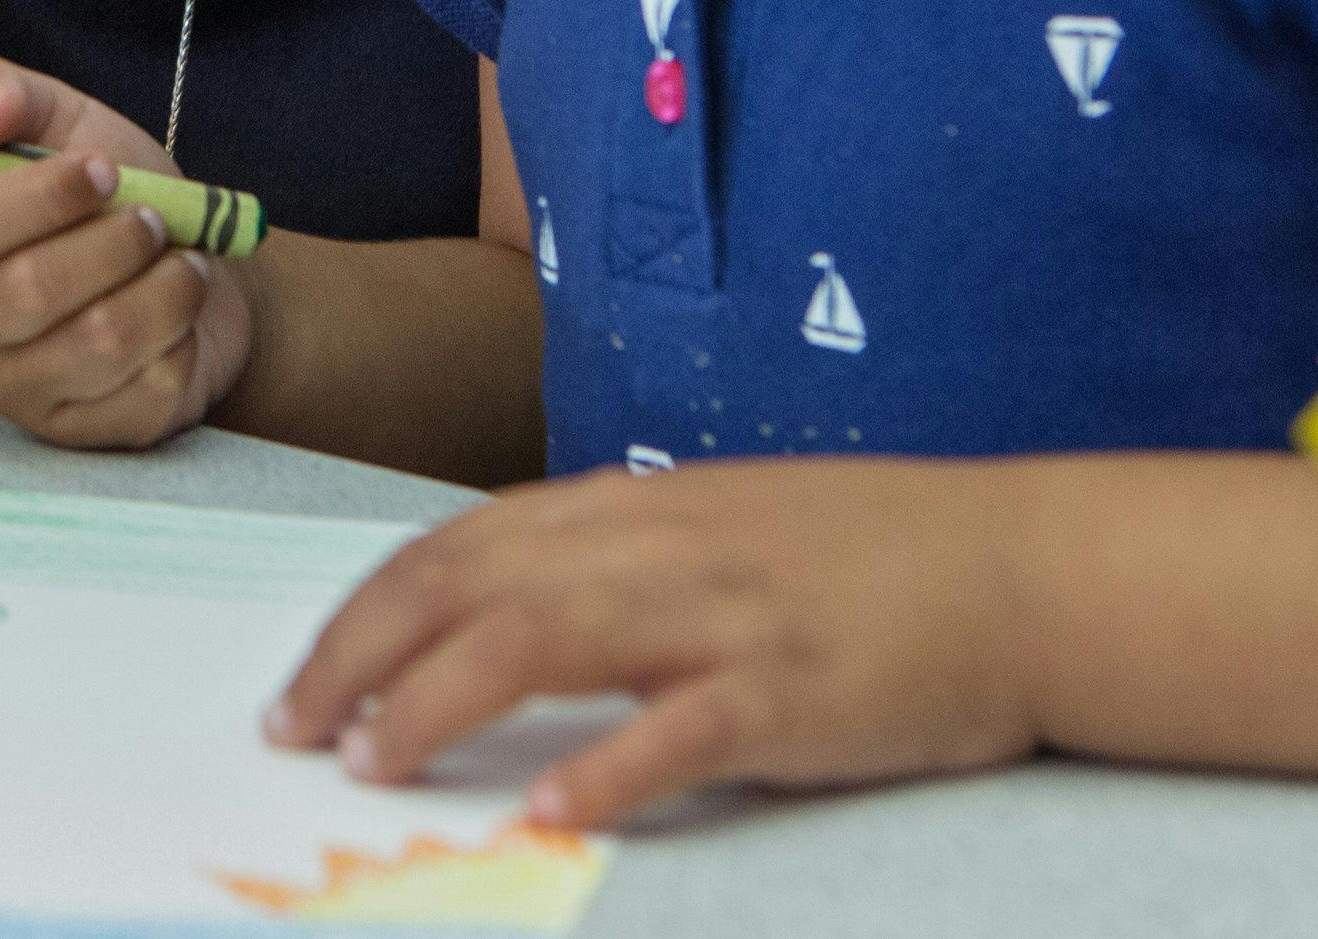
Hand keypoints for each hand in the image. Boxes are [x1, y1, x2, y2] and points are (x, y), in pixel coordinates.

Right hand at [0, 52, 252, 448]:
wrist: (185, 269)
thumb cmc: (107, 197)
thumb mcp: (59, 121)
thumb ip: (0, 91)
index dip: (38, 195)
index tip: (102, 167)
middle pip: (28, 289)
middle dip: (113, 240)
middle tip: (151, 215)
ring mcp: (12, 391)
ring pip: (98, 339)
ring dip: (162, 285)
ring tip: (176, 258)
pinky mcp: (78, 433)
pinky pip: (145, 386)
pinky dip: (182, 333)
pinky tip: (180, 312)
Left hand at [263, 458, 1044, 829]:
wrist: (1022, 565)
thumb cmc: (863, 557)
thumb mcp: (711, 530)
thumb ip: (606, 565)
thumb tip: (490, 617)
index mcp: (627, 509)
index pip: (454, 550)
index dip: (362, 616)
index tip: (300, 684)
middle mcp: (656, 548)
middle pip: (466, 589)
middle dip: (359, 659)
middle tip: (295, 733)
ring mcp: (723, 616)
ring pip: (539, 641)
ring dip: (437, 703)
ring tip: (373, 764)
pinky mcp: (793, 691)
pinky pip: (680, 727)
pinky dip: (605, 767)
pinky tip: (547, 808)